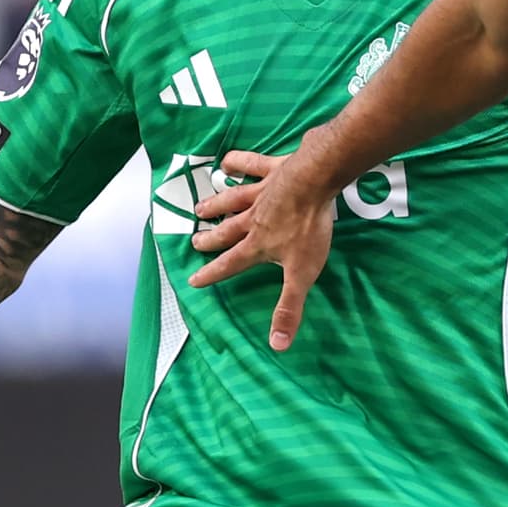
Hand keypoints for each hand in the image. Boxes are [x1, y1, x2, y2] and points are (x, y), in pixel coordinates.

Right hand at [185, 146, 335, 349]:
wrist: (315, 180)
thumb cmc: (308, 227)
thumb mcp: (301, 273)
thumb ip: (289, 307)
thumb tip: (277, 345)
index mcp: (257, 245)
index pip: (230, 264)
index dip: (212, 274)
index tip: (193, 280)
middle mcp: (252, 220)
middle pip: (226, 231)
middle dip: (210, 239)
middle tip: (194, 241)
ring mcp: (260, 193)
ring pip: (231, 201)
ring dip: (214, 205)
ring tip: (199, 208)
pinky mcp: (271, 170)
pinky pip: (250, 165)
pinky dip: (237, 162)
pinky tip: (226, 160)